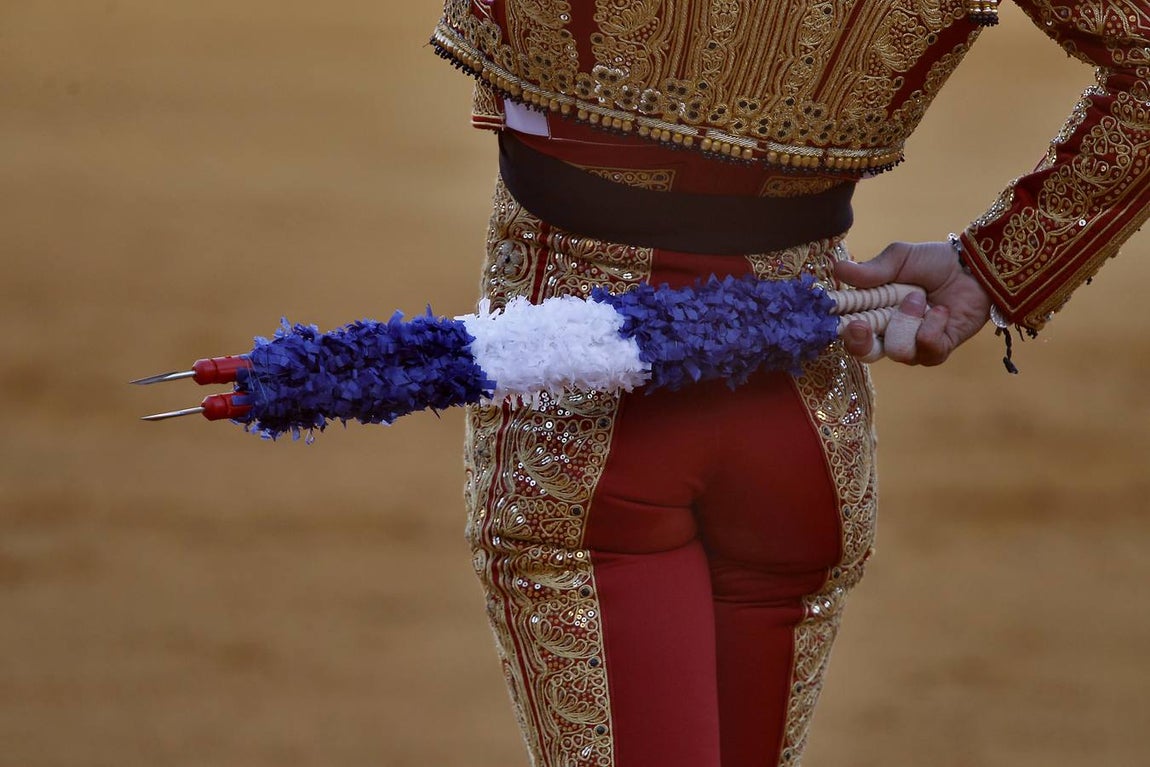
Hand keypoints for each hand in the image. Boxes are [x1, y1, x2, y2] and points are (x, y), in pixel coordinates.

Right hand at [834, 241, 991, 365]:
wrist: (974, 266)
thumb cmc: (934, 261)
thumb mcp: (899, 259)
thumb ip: (870, 270)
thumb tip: (836, 269)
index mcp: (875, 313)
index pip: (851, 334)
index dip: (845, 333)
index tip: (845, 320)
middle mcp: (891, 334)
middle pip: (866, 354)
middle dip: (860, 342)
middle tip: (861, 325)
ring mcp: (915, 346)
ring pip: (898, 351)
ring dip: (907, 321)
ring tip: (921, 298)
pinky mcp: (938, 351)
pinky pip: (926, 346)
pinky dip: (932, 325)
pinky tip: (940, 310)